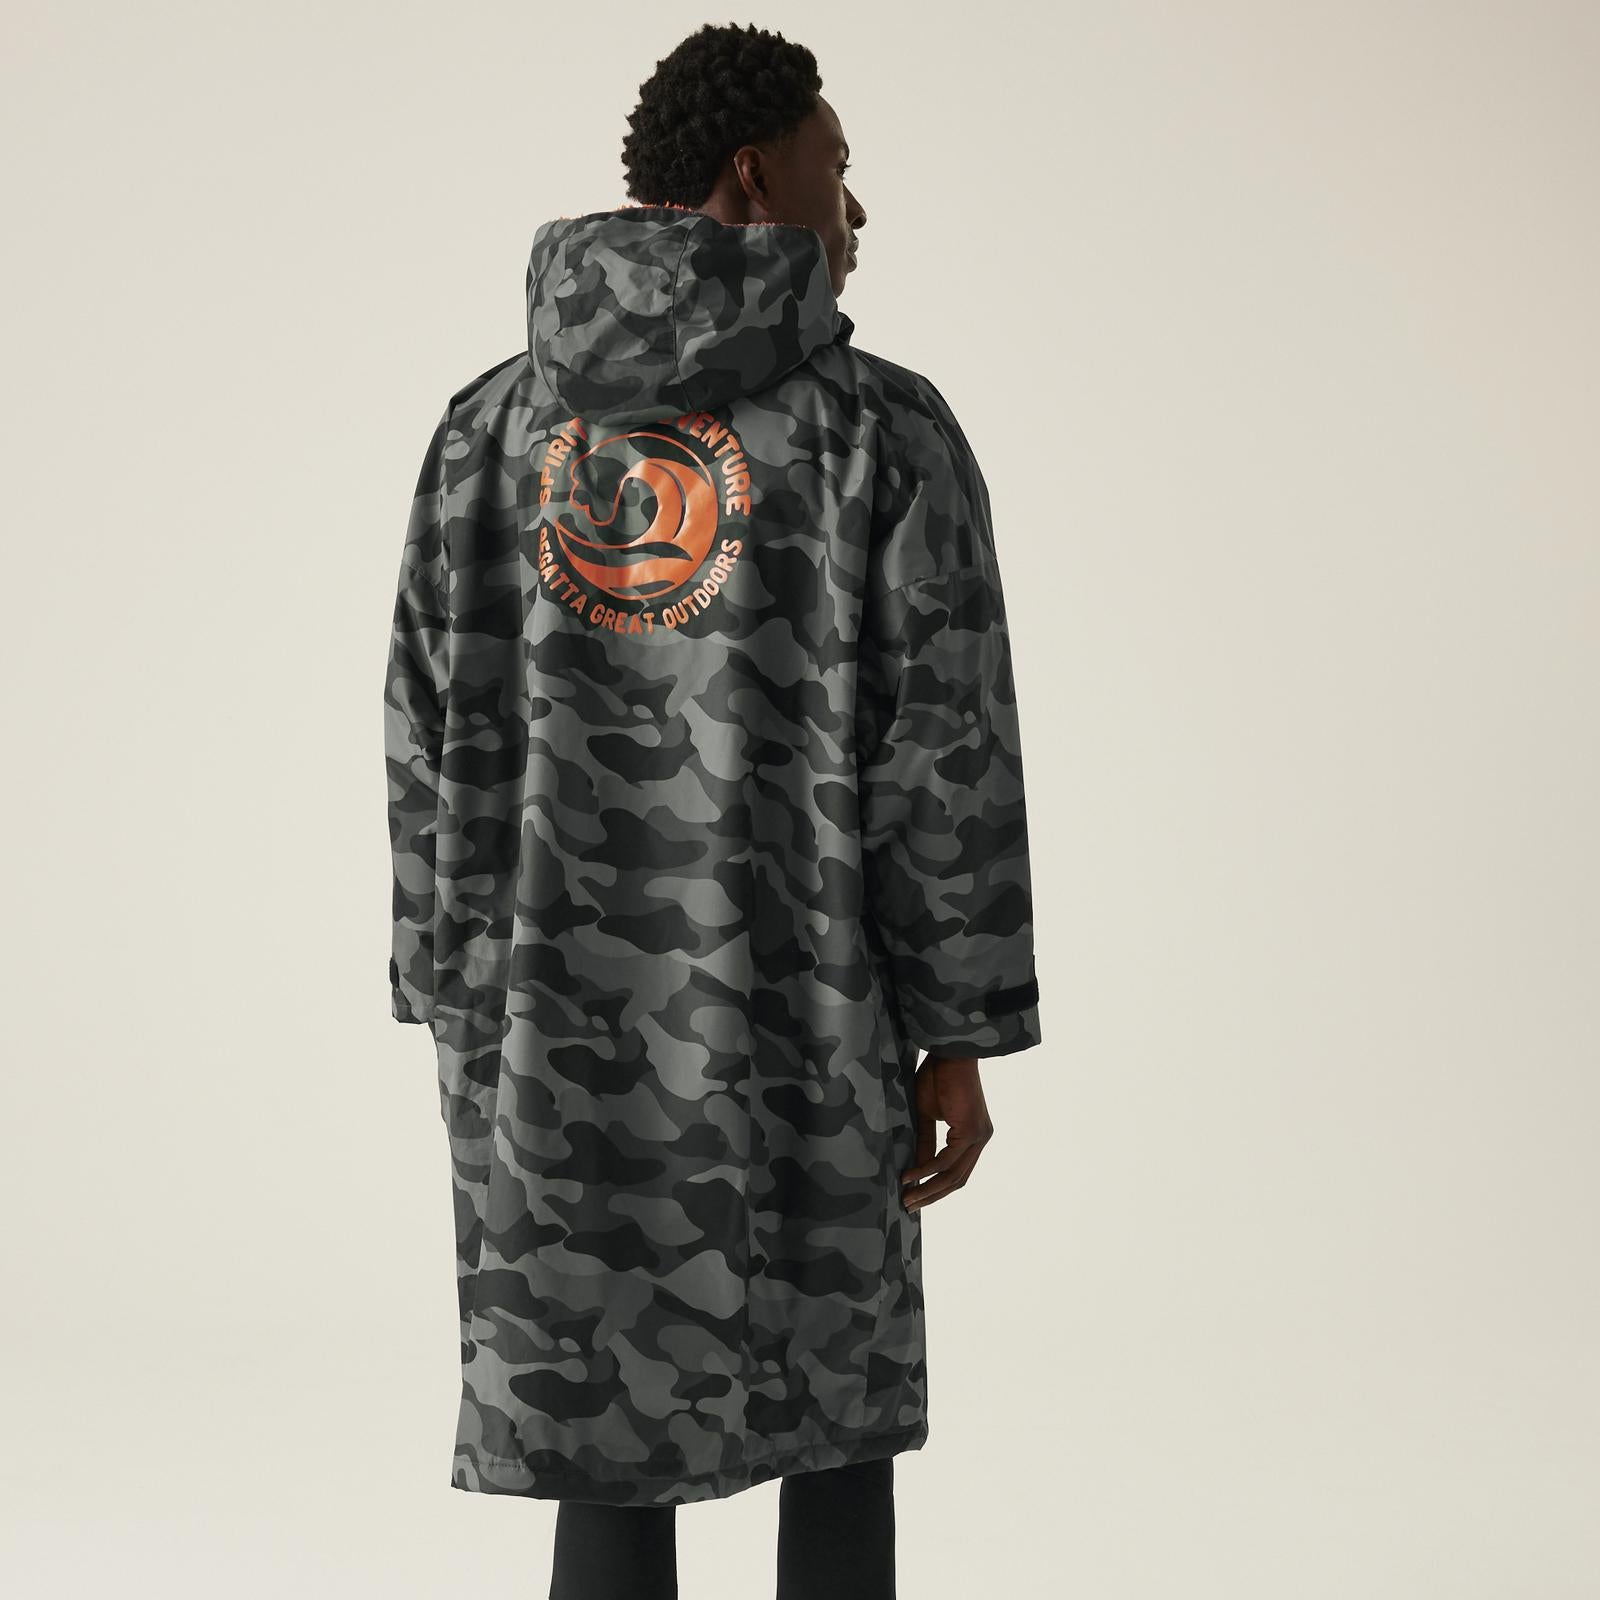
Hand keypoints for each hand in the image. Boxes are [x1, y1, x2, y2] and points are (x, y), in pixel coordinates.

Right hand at [899, 1053, 992, 1211]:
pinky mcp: (971, 1131)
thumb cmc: (937, 1076)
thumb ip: (925, 1141)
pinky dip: (927, 1170)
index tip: (914, 1196)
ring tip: (908, 1198)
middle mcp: (981, 1139)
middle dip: (932, 1195)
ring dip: (929, 1189)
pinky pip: (946, 1159)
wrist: (949, 1052)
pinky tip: (910, 1176)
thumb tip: (916, 1167)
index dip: (935, 1187)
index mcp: (974, 1135)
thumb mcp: (926, 1114)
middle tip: (909, 1206)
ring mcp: (979, 1136)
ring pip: (954, 1174)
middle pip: (958, 1179)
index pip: (957, 1171)